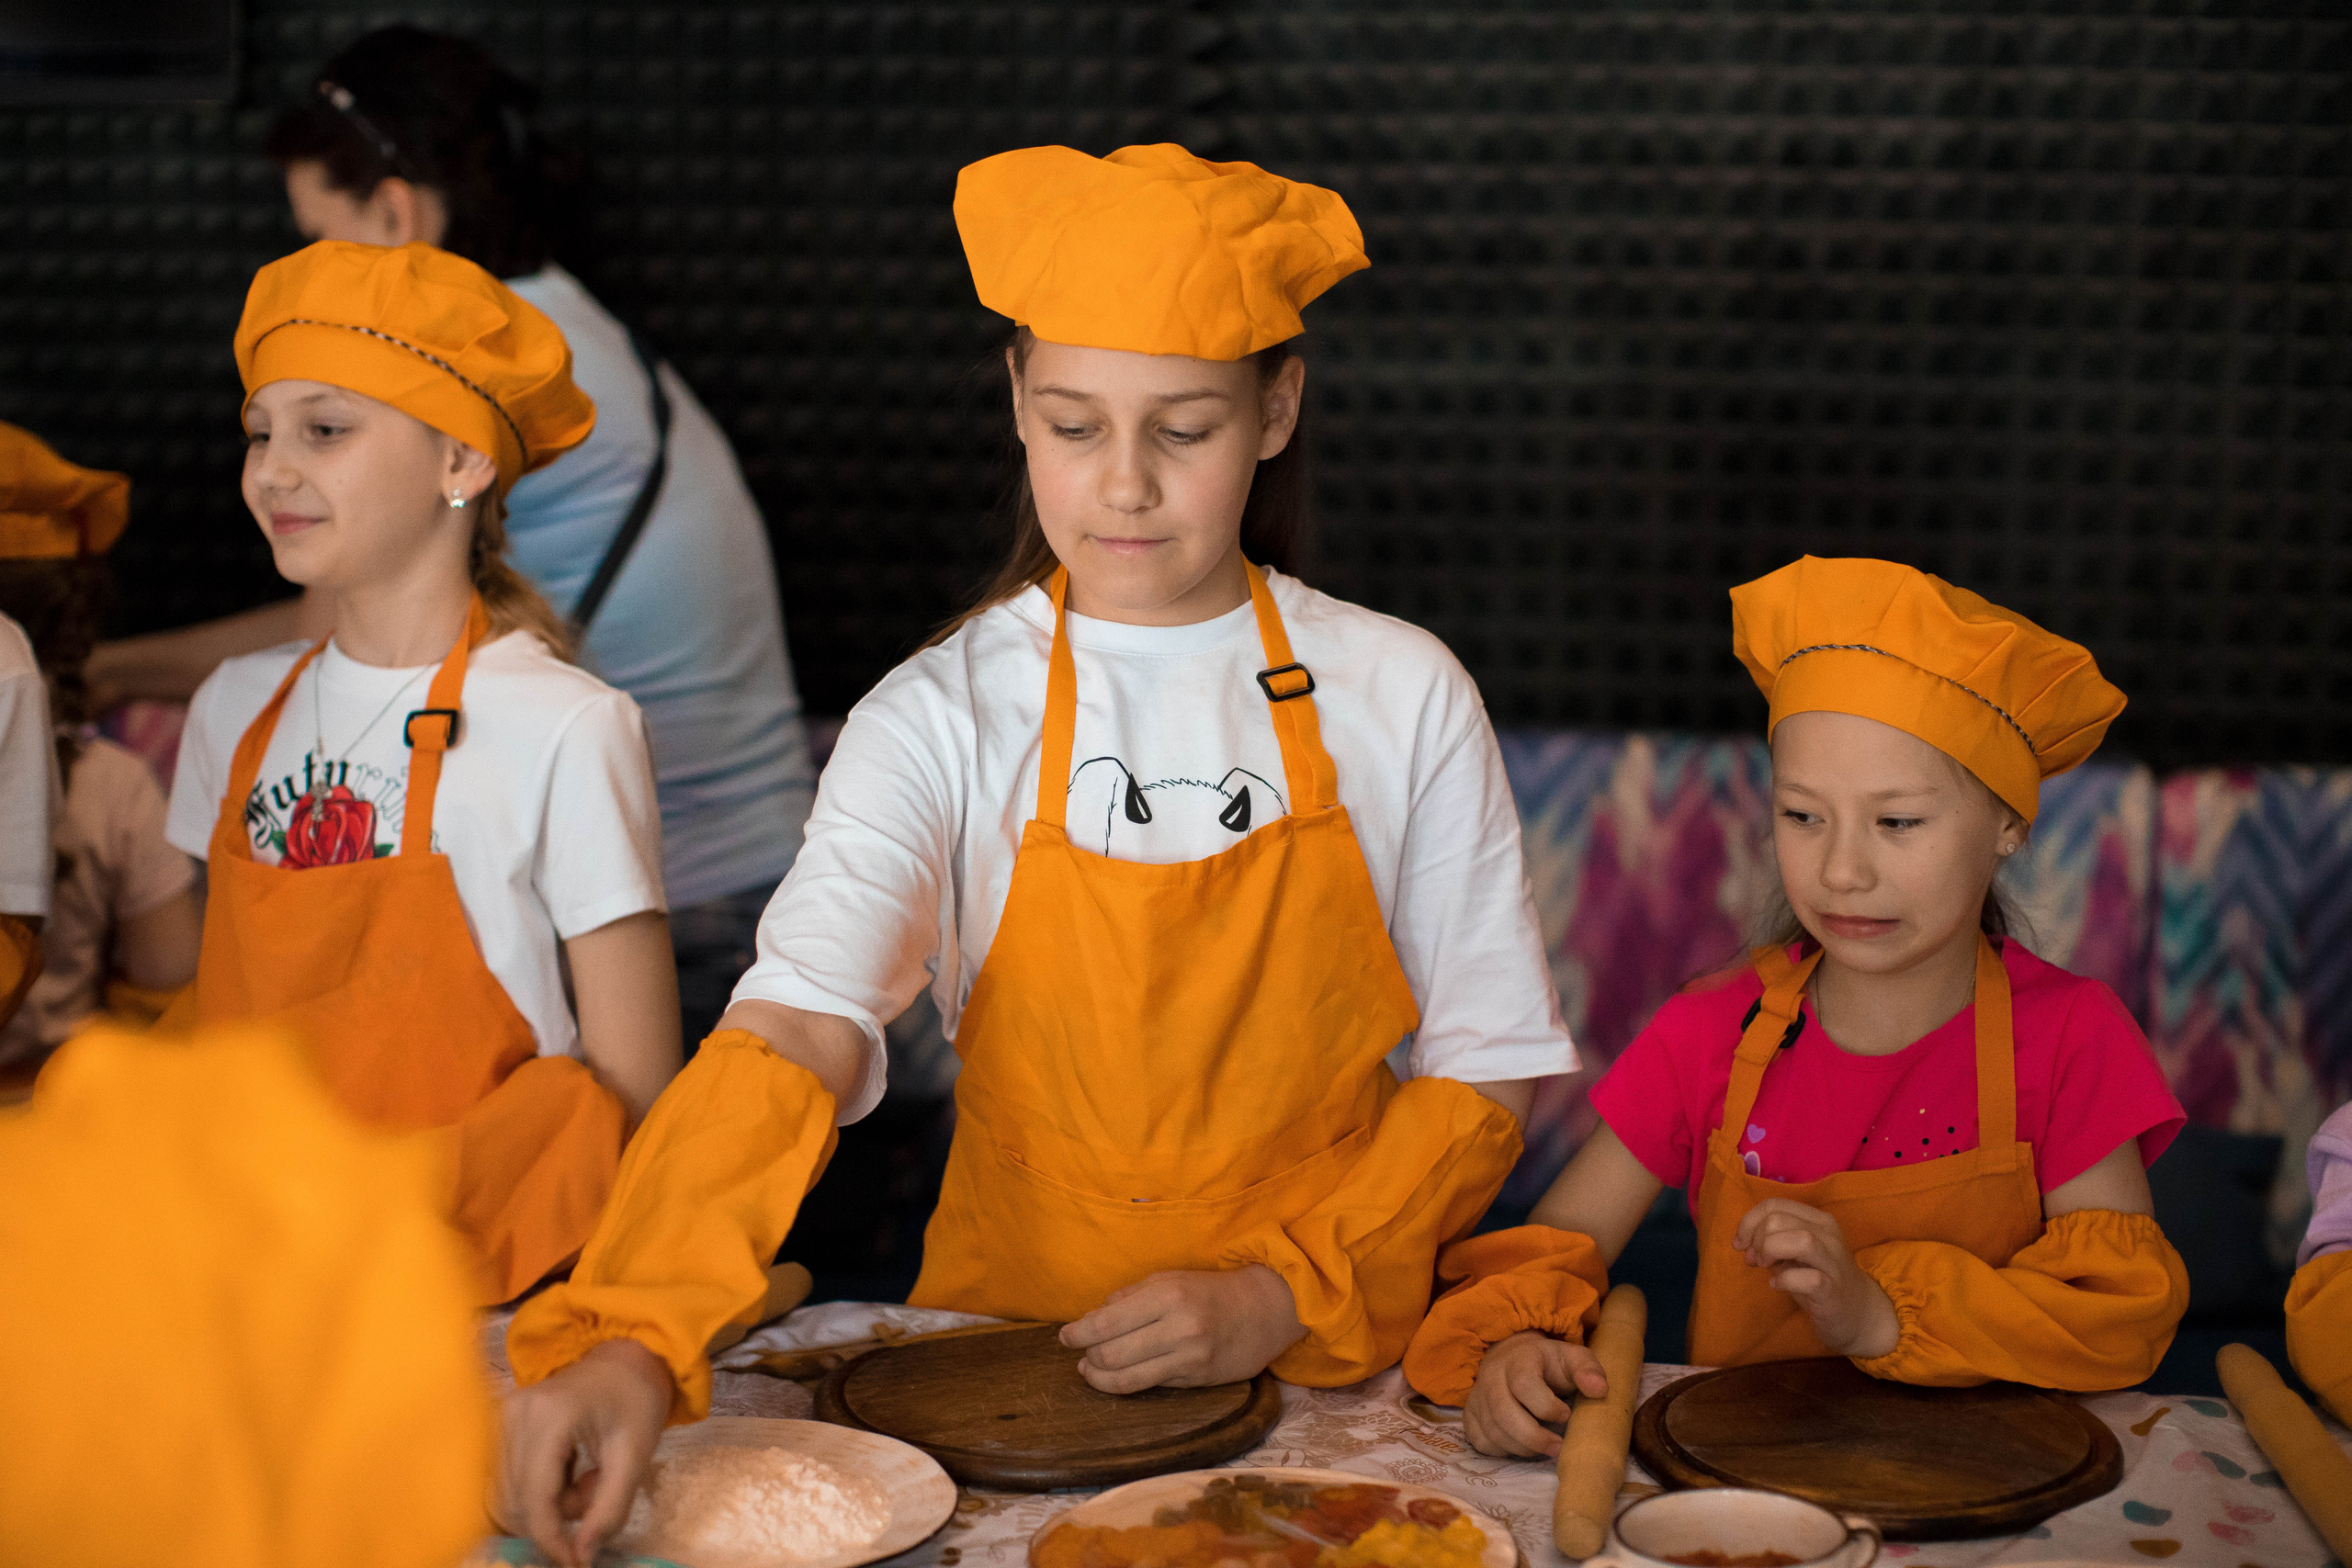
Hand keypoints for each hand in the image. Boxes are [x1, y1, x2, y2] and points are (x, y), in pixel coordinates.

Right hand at [494, 1337, 673, 1567]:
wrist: (624, 1359)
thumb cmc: (635, 1401)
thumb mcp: (636, 1457)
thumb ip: (610, 1509)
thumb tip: (580, 1557)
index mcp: (550, 1417)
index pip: (535, 1500)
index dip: (552, 1541)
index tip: (576, 1563)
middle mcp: (513, 1415)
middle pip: (516, 1503)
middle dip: (557, 1516)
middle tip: (596, 1492)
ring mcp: (500, 1417)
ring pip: (508, 1497)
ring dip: (548, 1504)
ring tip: (585, 1478)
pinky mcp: (497, 1424)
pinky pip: (505, 1481)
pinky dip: (537, 1490)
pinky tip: (566, 1471)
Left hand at [1060, 1265, 1306, 1392]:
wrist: (1264, 1310)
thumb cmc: (1210, 1291)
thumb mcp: (1169, 1279)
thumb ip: (1129, 1297)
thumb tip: (1093, 1318)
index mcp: (1167, 1295)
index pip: (1107, 1323)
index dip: (1078, 1334)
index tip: (1065, 1336)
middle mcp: (1178, 1328)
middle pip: (1111, 1355)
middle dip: (1088, 1357)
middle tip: (1080, 1353)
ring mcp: (1189, 1358)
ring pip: (1127, 1379)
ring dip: (1100, 1377)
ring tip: (1091, 1369)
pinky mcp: (1197, 1380)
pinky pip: (1151, 1385)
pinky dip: (1127, 1382)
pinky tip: (1119, 1375)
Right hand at [1462, 1329, 1608, 1457]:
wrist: (1514, 1358)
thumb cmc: (1550, 1364)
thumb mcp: (1573, 1358)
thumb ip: (1588, 1370)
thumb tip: (1599, 1390)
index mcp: (1519, 1359)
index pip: (1523, 1383)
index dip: (1546, 1406)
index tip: (1566, 1414)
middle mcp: (1491, 1376)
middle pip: (1502, 1412)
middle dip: (1533, 1437)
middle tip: (1557, 1447)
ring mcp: (1478, 1396)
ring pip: (1492, 1431)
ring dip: (1521, 1447)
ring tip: (1545, 1448)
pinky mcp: (1470, 1414)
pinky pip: (1480, 1441)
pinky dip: (1501, 1450)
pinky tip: (1520, 1446)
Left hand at [1733, 1198, 1899, 1358]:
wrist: (1858, 1314)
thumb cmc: (1819, 1279)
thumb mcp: (1795, 1253)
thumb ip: (1771, 1240)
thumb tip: (1743, 1243)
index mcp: (1818, 1220)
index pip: (1774, 1204)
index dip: (1749, 1222)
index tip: (1740, 1244)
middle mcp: (1829, 1236)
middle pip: (1779, 1220)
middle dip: (1757, 1239)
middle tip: (1755, 1260)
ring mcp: (1834, 1262)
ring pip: (1799, 1240)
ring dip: (1771, 1252)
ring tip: (1766, 1267)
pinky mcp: (1833, 1290)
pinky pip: (1807, 1278)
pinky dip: (1784, 1280)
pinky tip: (1777, 1286)